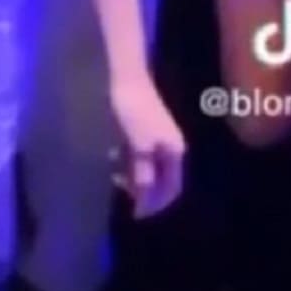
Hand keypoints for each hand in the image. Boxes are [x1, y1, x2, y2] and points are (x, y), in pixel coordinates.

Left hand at [111, 71, 184, 218]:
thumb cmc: (134, 112)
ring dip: (135, 175)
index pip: (172, 189)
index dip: (156, 205)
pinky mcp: (146, 129)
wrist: (127, 77)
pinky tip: (115, 157)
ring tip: (116, 175)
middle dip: (144, 190)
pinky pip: (141, 154)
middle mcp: (171, 146)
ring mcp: (159, 137)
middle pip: (162, 179)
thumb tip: (144, 198)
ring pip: (150, 167)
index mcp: (174, 152)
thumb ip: (142, 174)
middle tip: (123, 193)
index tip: (136, 214)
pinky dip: (130, 161)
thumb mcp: (138, 147)